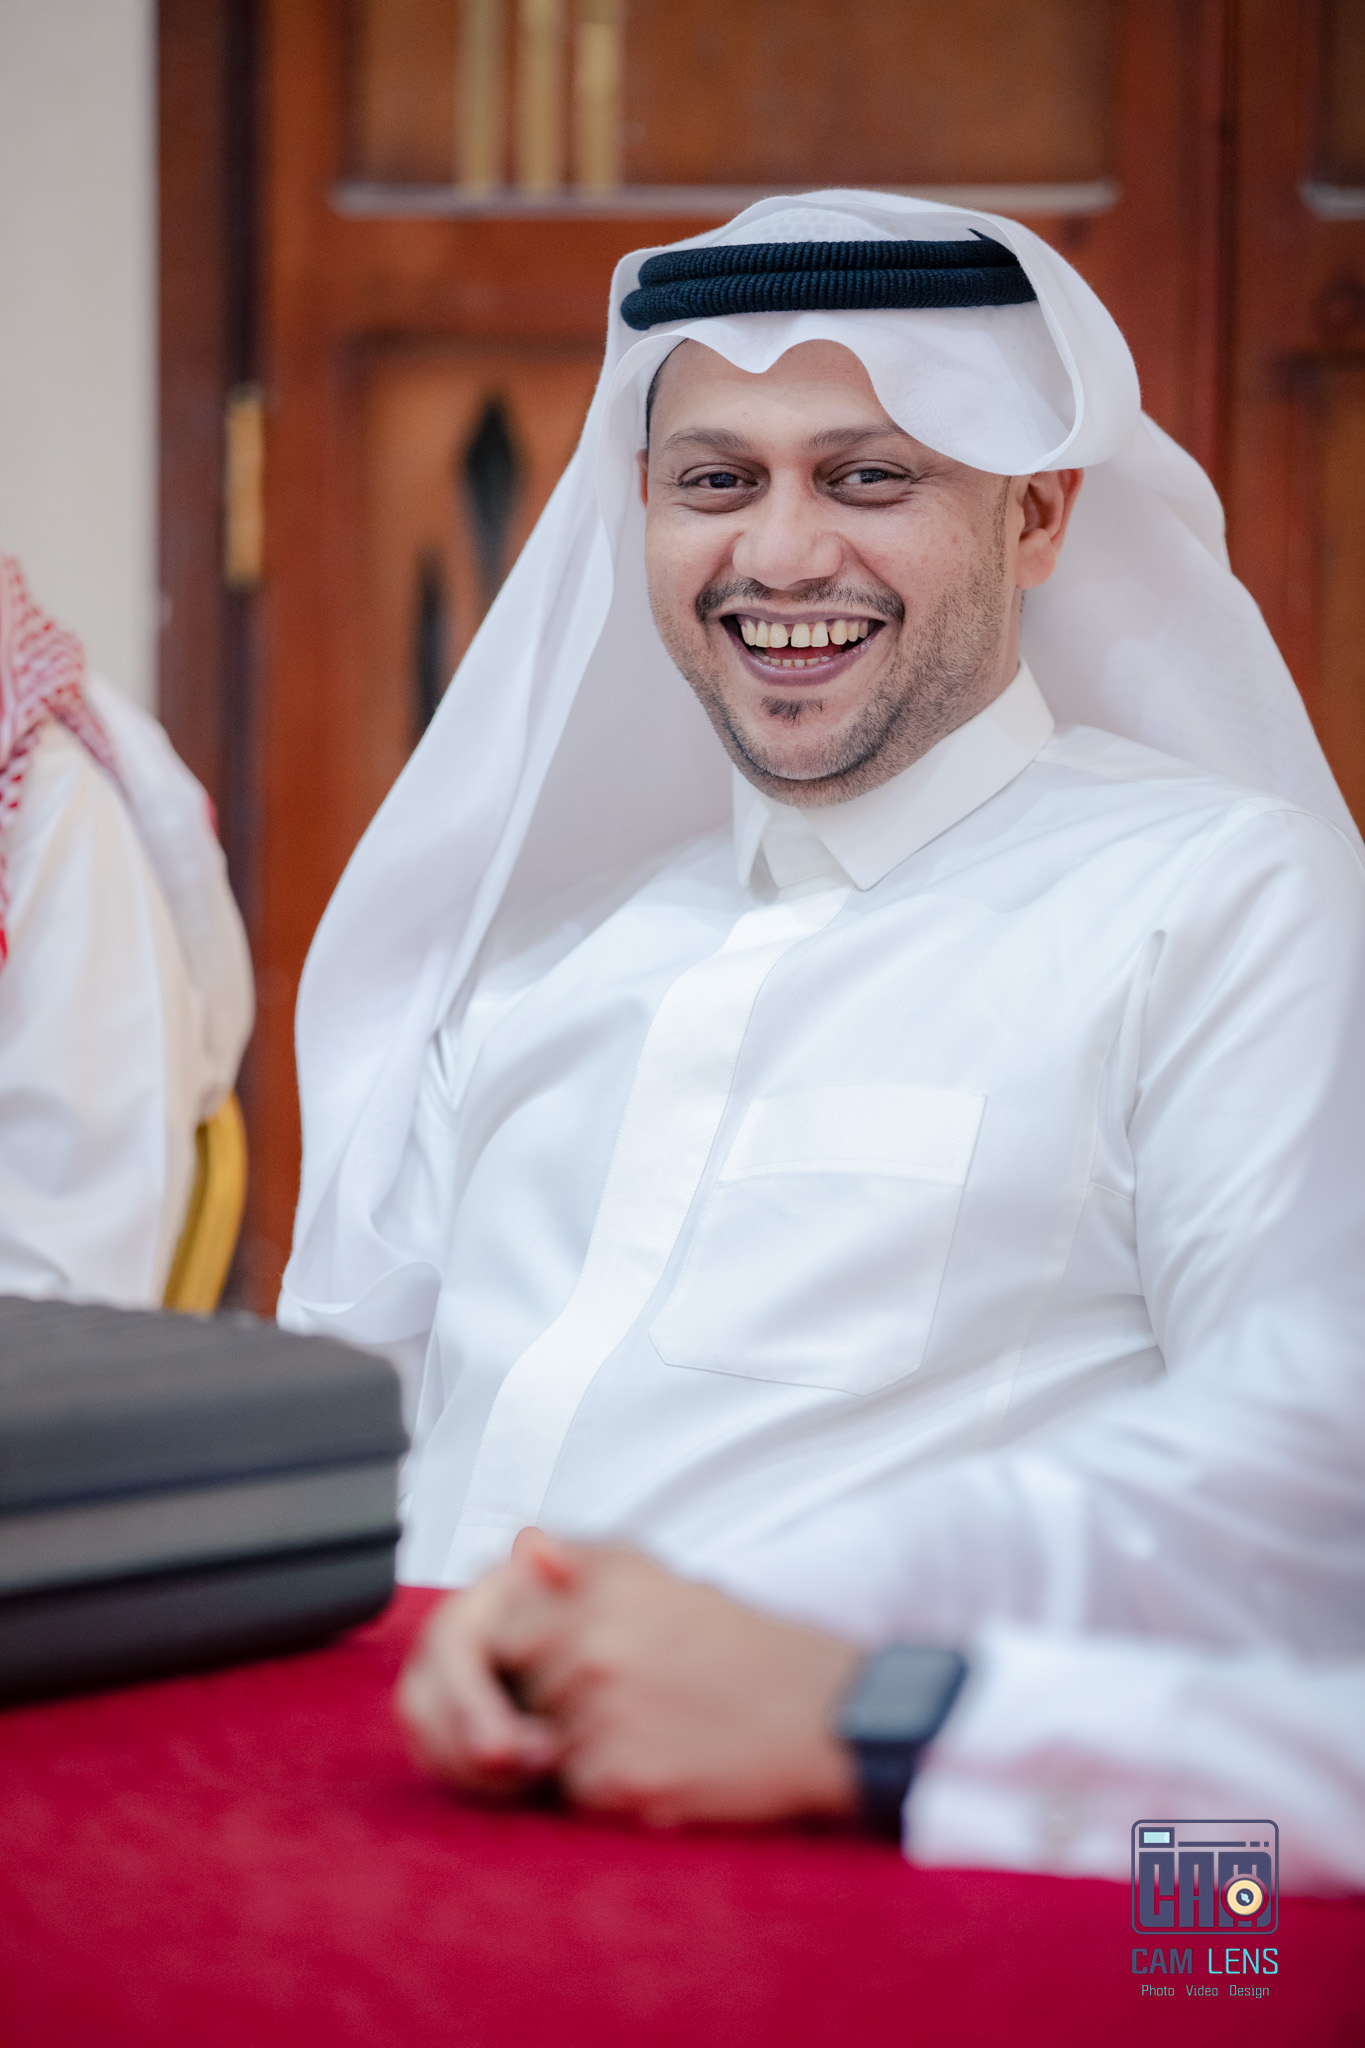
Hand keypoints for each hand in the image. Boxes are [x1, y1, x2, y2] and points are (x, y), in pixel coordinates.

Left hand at [396, 1530, 861, 1826]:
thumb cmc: (746, 1649)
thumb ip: (589, 1563)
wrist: (825, 1718)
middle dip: (552, 1699)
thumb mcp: (670, 1583)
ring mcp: (607, 1711)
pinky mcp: (624, 1778)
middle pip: (520, 1685)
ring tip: (650, 1727)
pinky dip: (608, 1788)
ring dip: (580, 1745)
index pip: (506, 1622)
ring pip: (542, 1741)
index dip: (531, 1649)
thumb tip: (522, 1544)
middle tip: (628, 1697)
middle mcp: (598, 1641)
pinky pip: (576, 1791)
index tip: (569, 1658)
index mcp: (608, 1584)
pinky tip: (661, 1762)